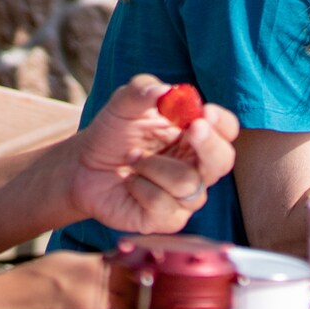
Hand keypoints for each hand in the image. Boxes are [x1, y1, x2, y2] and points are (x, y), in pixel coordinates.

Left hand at [68, 75, 239, 236]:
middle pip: (223, 160)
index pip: (226, 130)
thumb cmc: (112, 133)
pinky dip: (141, 188)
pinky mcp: (168, 219)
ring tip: (132, 158)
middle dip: (208, 144)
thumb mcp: (123, 104)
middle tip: (192, 128)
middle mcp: (197, 166)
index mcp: (195, 135)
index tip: (205, 113)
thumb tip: (164, 90)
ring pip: (188, 184)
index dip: (222, 123)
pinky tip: (129, 182)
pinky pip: (164, 205)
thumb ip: (142, 89)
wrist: (84, 167)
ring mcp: (185, 196)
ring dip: (154, 166)